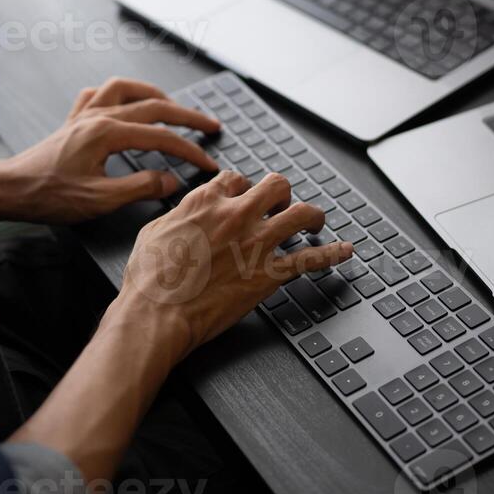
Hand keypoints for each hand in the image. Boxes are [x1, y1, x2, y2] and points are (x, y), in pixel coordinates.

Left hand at [0, 77, 221, 223]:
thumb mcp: (100, 200)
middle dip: (186, 115)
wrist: (9, 189)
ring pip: (126, 89)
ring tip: (173, 107)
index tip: (208, 162)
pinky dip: (117, 95)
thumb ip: (140, 187)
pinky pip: (98, 94)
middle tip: (210, 125)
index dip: (190, 149)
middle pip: (153, 105)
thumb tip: (171, 180)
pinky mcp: (73, 122)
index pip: (161, 136)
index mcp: (106, 133)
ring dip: (154, 95)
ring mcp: (84, 115)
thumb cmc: (48, 195)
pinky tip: (125, 104)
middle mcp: (97, 116)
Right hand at [113, 170, 353, 360]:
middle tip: (281, 205)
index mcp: (205, 202)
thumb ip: (176, 216)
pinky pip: (311, 258)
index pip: (237, 179)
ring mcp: (256, 243)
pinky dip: (333, 254)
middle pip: (275, 185)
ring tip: (315, 221)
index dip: (243, 188)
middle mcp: (236, 215)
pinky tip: (345, 251)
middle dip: (281, 193)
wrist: (156, 313)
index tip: (245, 198)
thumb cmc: (148, 280)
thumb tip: (182, 213)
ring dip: (312, 215)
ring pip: (301, 213)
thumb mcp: (153, 231)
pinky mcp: (269, 274)